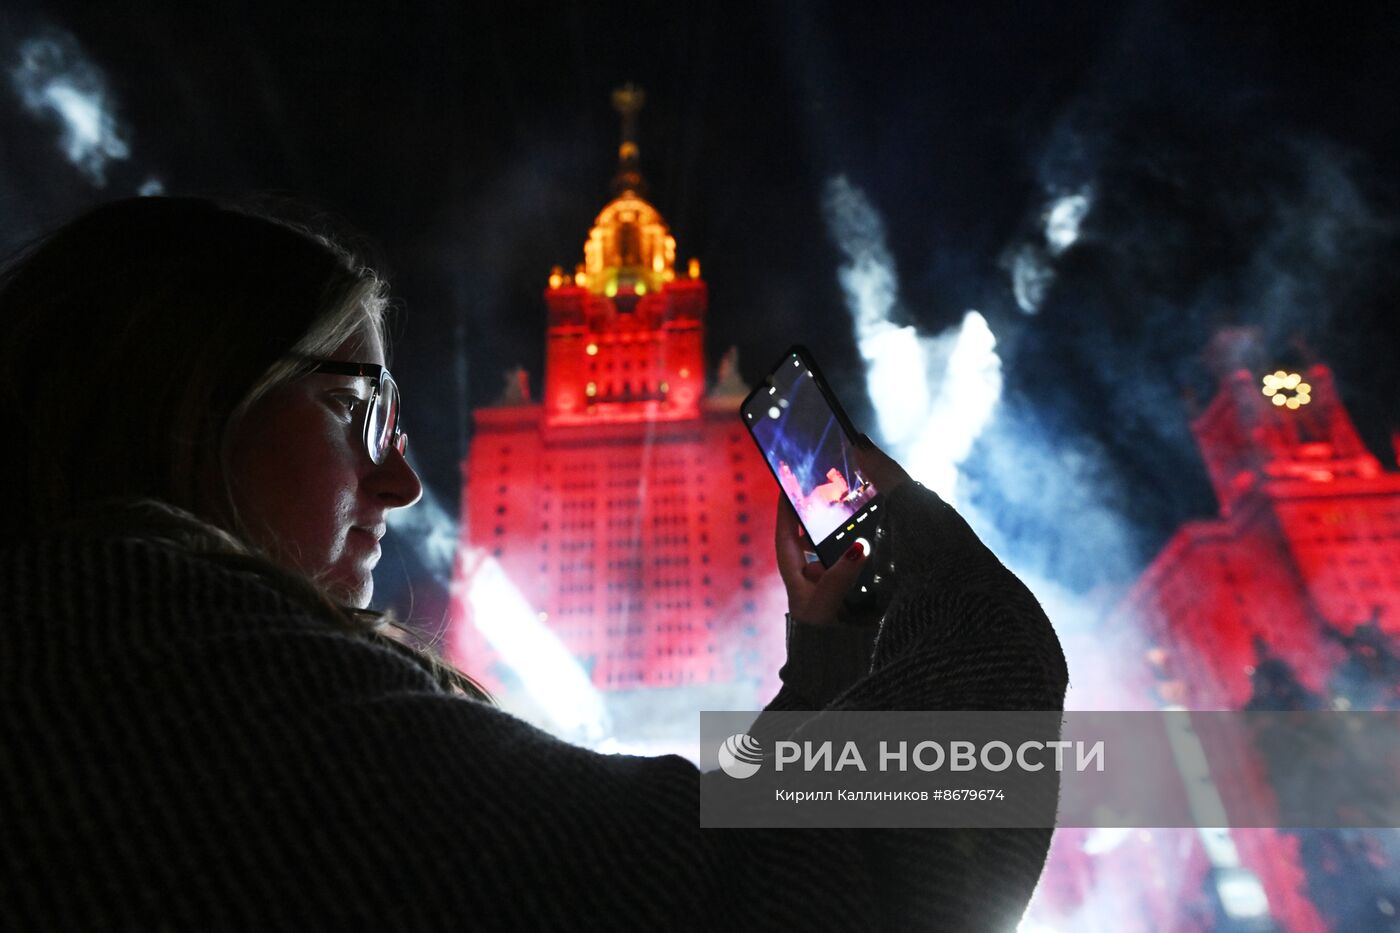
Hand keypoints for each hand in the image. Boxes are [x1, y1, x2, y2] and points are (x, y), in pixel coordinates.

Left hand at [774, 435, 911, 625]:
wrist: (832, 673)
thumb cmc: (818, 641)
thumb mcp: (825, 604)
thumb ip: (841, 576)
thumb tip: (860, 545)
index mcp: (794, 572)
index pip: (787, 530)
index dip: (787, 504)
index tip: (791, 480)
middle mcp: (810, 575)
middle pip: (814, 536)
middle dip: (825, 515)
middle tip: (840, 489)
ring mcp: (828, 585)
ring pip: (836, 550)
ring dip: (848, 534)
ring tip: (865, 509)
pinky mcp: (848, 595)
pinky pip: (855, 565)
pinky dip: (864, 553)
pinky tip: (880, 541)